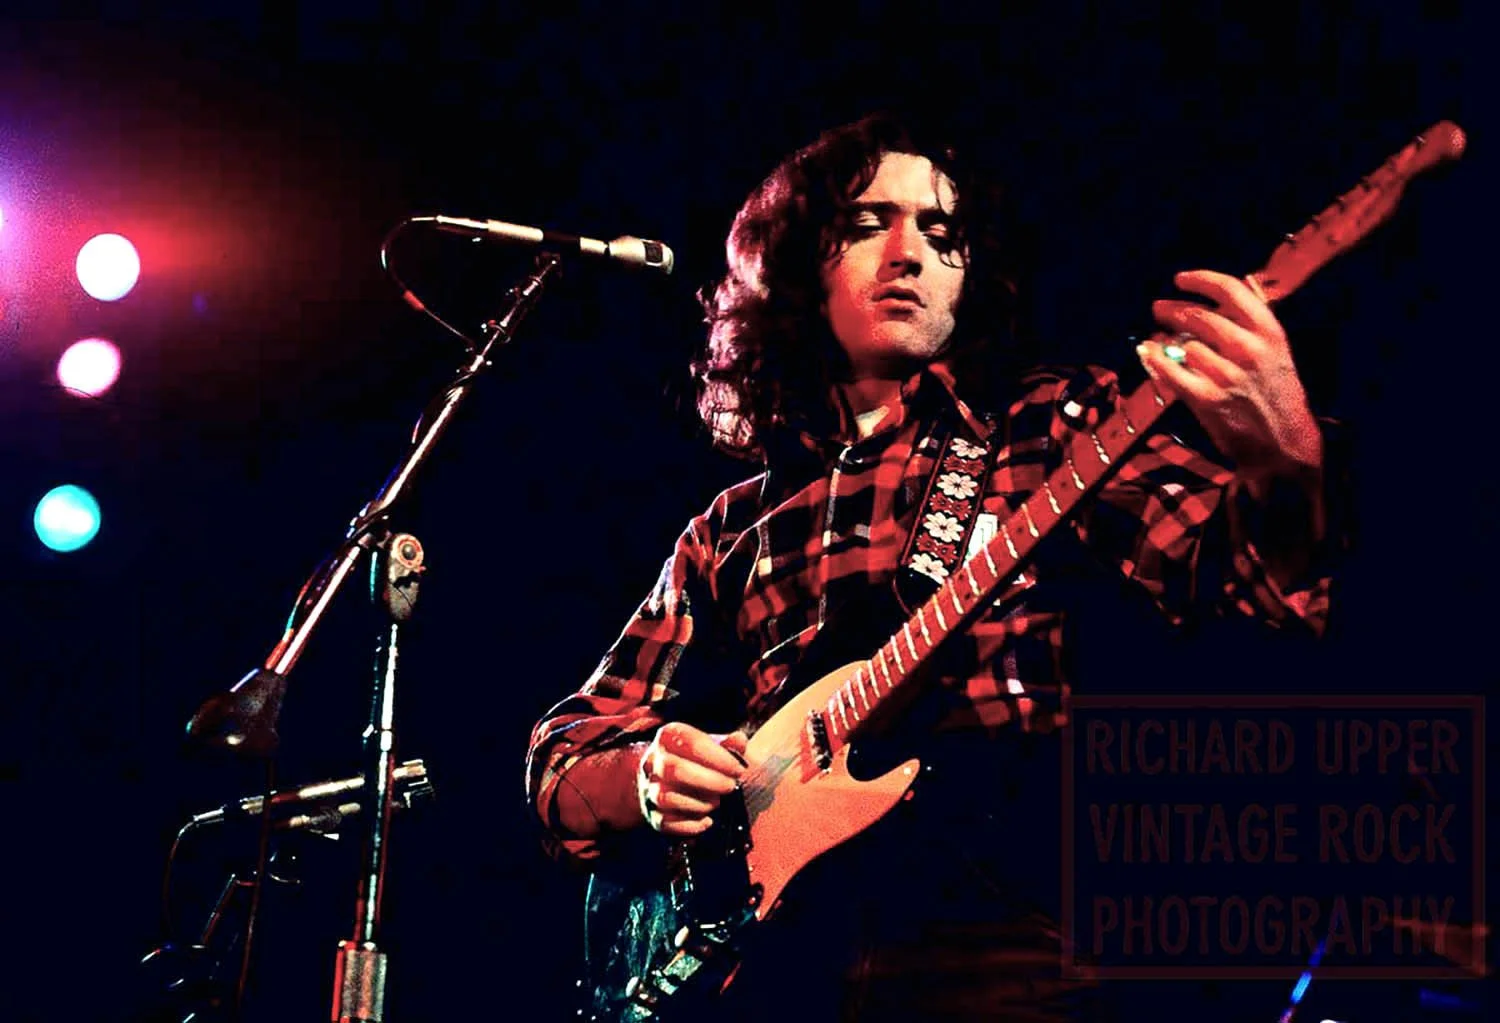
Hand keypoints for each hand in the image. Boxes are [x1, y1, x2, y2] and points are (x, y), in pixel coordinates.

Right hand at [637, 722, 748, 836]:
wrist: (664, 778)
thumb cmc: (693, 759)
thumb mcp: (711, 746)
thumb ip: (728, 744)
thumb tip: (739, 741)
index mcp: (667, 737)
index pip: (689, 743)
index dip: (717, 757)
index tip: (737, 768)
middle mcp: (653, 762)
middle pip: (674, 770)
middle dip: (709, 781)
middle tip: (730, 785)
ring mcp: (649, 790)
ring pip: (667, 798)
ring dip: (699, 803)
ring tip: (717, 801)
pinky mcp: (653, 815)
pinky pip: (666, 823)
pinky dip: (691, 825)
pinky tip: (707, 820)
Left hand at [1136, 269, 1322, 488]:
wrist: (1285, 445)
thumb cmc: (1278, 398)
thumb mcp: (1277, 353)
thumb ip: (1251, 326)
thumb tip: (1215, 300)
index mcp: (1270, 332)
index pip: (1231, 290)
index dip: (1201, 280)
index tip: (1181, 279)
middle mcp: (1249, 349)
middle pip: (1198, 315)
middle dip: (1172, 309)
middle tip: (1158, 308)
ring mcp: (1226, 374)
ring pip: (1183, 344)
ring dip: (1165, 339)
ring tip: (1158, 339)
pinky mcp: (1207, 398)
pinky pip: (1170, 371)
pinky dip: (1154, 359)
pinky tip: (1147, 352)